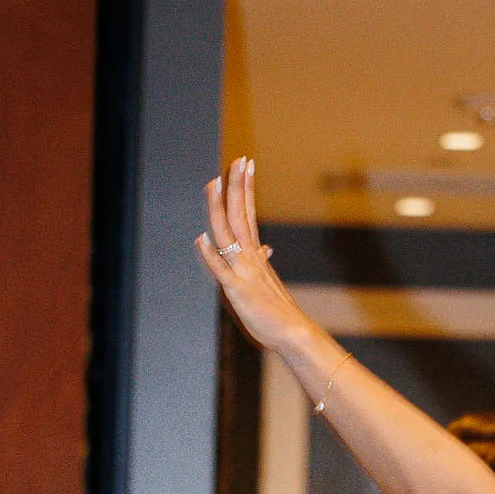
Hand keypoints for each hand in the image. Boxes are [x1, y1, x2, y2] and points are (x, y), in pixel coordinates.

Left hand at [196, 156, 304, 357]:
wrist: (293, 333)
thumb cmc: (280, 310)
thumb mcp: (270, 281)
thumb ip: (263, 262)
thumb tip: (265, 249)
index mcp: (255, 254)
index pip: (249, 213)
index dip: (246, 188)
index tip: (246, 164)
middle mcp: (250, 257)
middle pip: (240, 215)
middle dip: (238, 186)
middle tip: (238, 160)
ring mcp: (243, 271)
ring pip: (228, 234)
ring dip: (219, 208)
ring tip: (214, 183)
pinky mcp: (237, 290)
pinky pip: (221, 270)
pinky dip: (210, 254)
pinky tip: (200, 239)